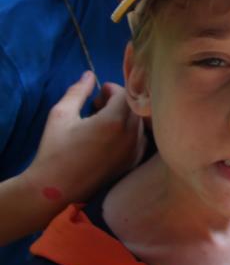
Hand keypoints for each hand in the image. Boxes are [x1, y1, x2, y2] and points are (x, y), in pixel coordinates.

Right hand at [24, 71, 145, 203]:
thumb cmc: (54, 151)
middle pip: (134, 106)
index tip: (97, 94)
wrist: (55, 190)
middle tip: (97, 106)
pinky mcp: (133, 162)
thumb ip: (77, 91)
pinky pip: (140, 138)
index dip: (112, 89)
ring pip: (138, 122)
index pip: (125, 93)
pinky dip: (129, 132)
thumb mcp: (61, 115)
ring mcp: (134, 151)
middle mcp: (130, 135)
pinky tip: (109, 138)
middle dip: (119, 101)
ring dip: (124, 116)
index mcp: (114, 121)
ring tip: (101, 122)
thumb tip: (89, 74)